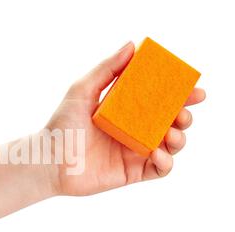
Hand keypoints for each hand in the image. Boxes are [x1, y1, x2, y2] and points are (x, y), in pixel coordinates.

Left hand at [46, 41, 205, 195]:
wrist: (49, 159)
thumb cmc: (62, 124)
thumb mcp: (82, 90)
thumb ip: (106, 69)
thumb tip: (131, 46)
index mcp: (126, 111)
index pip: (159, 101)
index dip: (179, 96)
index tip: (193, 89)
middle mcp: (133, 131)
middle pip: (170, 123)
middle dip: (184, 116)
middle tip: (183, 112)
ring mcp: (133, 152)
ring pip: (170, 146)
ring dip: (179, 138)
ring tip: (172, 132)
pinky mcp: (131, 173)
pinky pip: (159, 169)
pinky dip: (166, 162)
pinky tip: (157, 152)